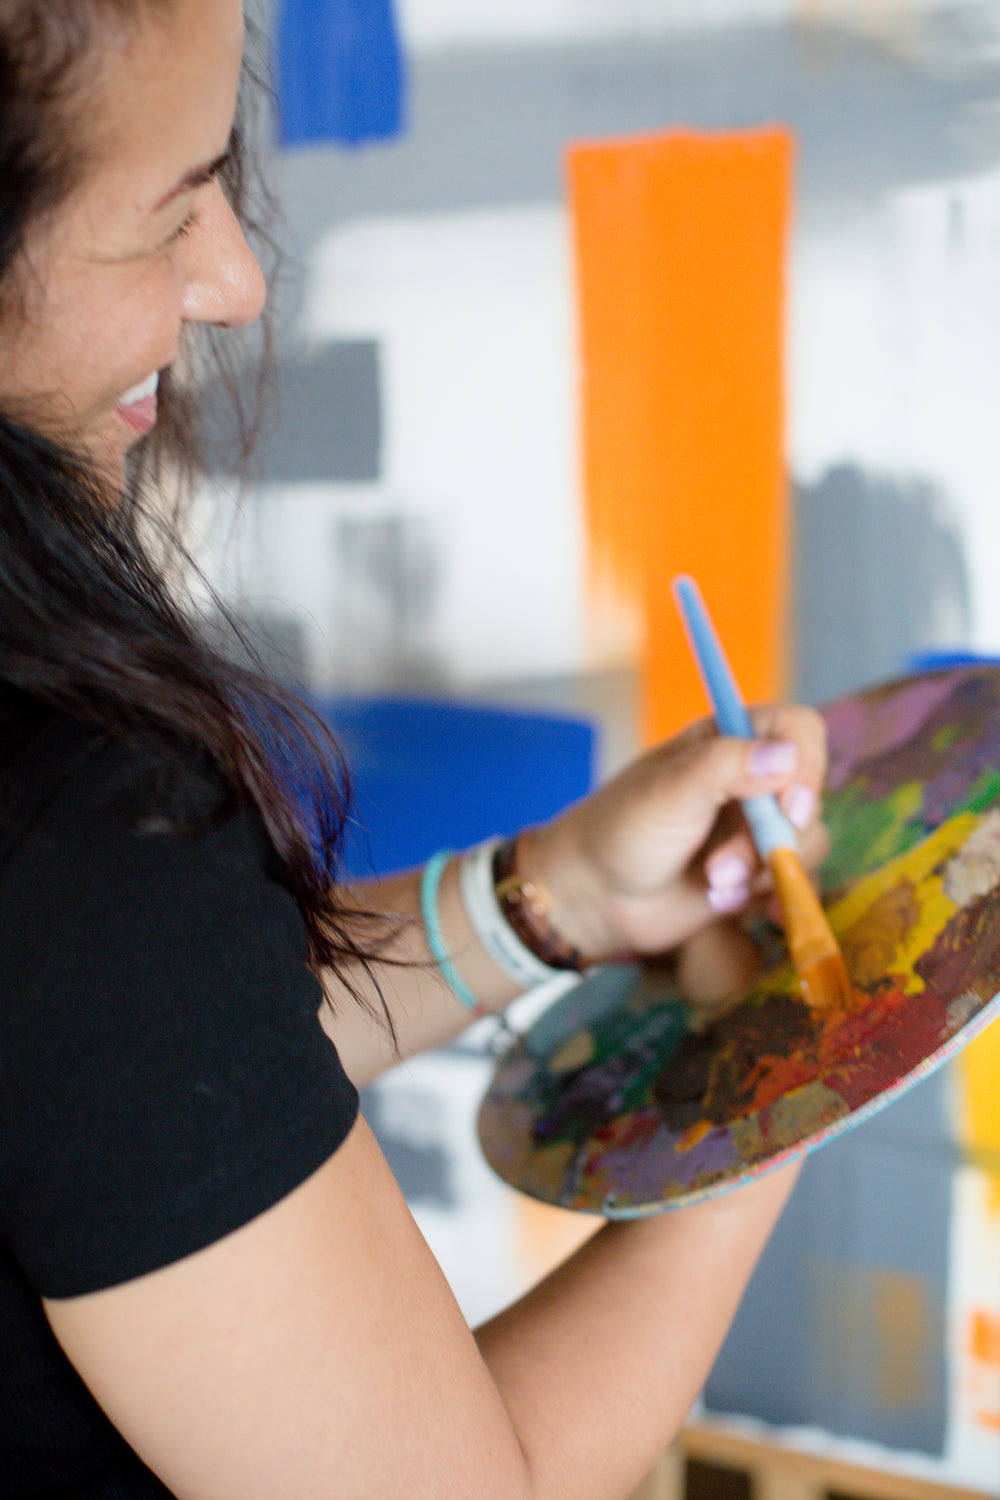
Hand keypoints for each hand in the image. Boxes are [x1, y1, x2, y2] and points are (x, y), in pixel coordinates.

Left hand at [520, 703, 827, 962]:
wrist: (597, 897)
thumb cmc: (620, 830)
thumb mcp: (667, 792)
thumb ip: (726, 767)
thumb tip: (788, 755)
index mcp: (728, 740)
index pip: (798, 730)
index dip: (806, 765)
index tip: (788, 808)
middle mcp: (750, 778)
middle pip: (807, 793)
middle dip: (772, 837)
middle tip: (722, 865)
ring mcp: (756, 826)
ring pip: (807, 840)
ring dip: (763, 870)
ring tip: (713, 883)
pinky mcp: (758, 869)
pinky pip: (794, 877)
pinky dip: (768, 894)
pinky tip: (725, 902)